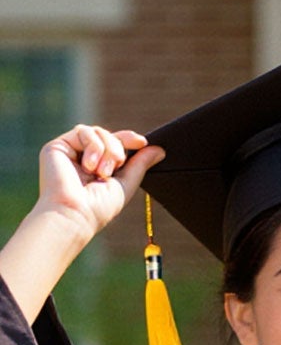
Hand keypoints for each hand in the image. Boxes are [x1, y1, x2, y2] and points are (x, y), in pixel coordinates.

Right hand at [34, 126, 158, 243]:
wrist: (75, 213)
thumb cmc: (99, 207)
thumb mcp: (126, 184)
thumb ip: (140, 165)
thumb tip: (159, 149)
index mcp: (98, 167)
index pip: (115, 144)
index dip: (129, 139)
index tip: (143, 142)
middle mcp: (83, 158)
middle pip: (108, 135)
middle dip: (118, 148)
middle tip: (116, 167)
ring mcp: (70, 151)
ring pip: (97, 131)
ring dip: (107, 149)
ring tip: (102, 172)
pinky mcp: (57, 146)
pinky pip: (83, 131)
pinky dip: (93, 146)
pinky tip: (89, 166)